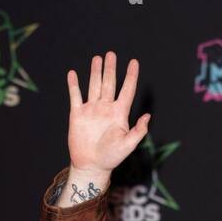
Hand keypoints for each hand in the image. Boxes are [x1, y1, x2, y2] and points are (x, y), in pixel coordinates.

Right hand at [67, 51, 150, 174]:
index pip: (127, 91)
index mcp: (119, 114)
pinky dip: (74, 85)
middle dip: (110, 69)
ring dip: (95, 72)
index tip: (134, 62)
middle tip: (111, 54)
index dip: (131, 76)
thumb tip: (148, 116)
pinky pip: (75, 96)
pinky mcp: (78, 115)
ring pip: (94, 86)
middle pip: (109, 84)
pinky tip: (73, 74)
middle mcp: (106, 109)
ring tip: (97, 58)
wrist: (91, 166)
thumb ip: (138, 131)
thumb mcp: (128, 145)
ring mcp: (91, 110)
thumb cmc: (111, 158)